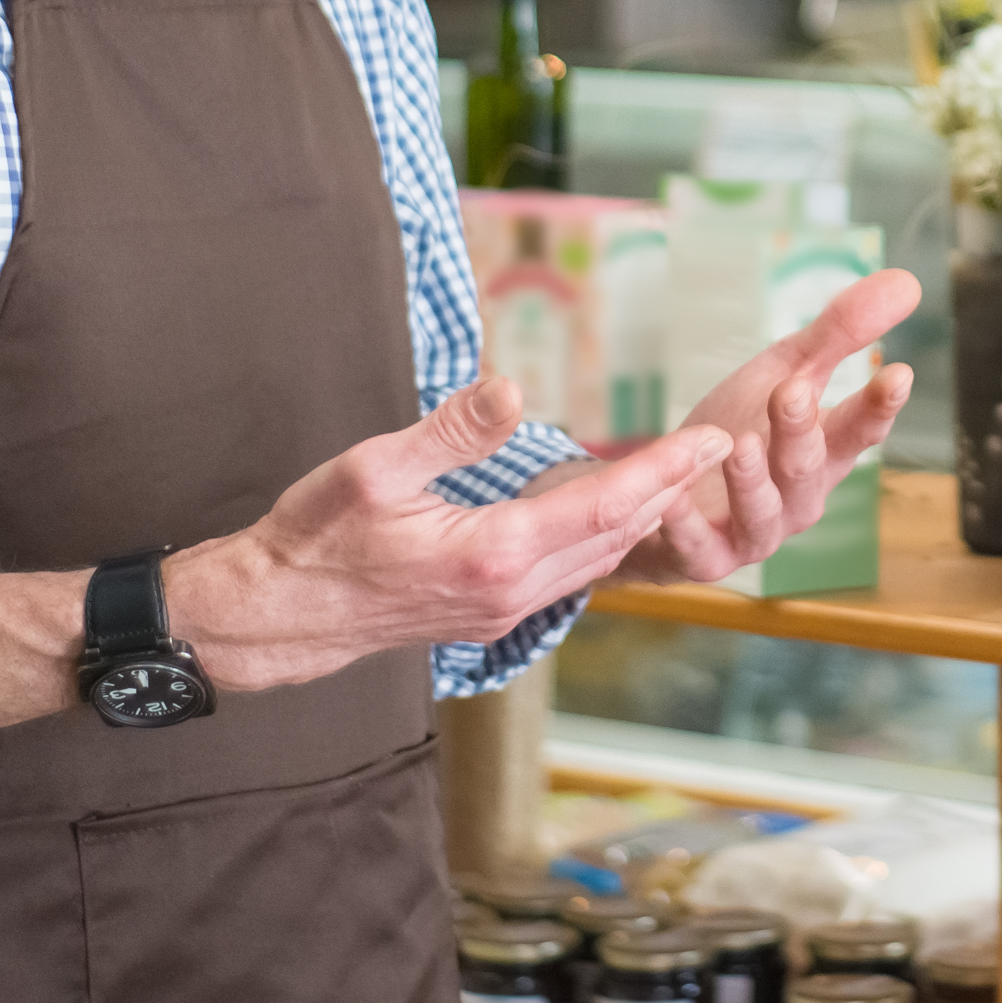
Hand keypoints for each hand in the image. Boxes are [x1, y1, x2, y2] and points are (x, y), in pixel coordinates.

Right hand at [170, 378, 726, 689]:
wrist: (281, 614)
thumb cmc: (316, 537)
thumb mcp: (374, 469)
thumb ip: (450, 432)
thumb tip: (514, 388)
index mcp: (493, 553)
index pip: (605, 505)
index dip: (664, 469)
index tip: (712, 437)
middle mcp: (512, 592)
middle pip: (617, 536)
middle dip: (673, 489)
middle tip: (720, 444)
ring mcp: (503, 611)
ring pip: (597, 561)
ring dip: (643, 517)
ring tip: (684, 472)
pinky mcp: (490, 614)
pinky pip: (569, 575)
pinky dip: (605, 539)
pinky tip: (616, 514)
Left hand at [577, 267, 921, 586]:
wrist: (670, 486)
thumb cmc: (739, 427)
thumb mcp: (785, 370)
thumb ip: (839, 332)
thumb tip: (906, 282)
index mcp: (825, 452)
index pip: (860, 429)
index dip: (880, 406)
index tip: (897, 374)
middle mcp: (798, 498)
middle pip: (808, 469)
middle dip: (801, 432)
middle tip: (792, 390)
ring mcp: (754, 532)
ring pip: (762, 514)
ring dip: (752, 482)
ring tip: (741, 444)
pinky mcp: (705, 557)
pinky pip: (698, 549)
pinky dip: (685, 528)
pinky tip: (672, 497)